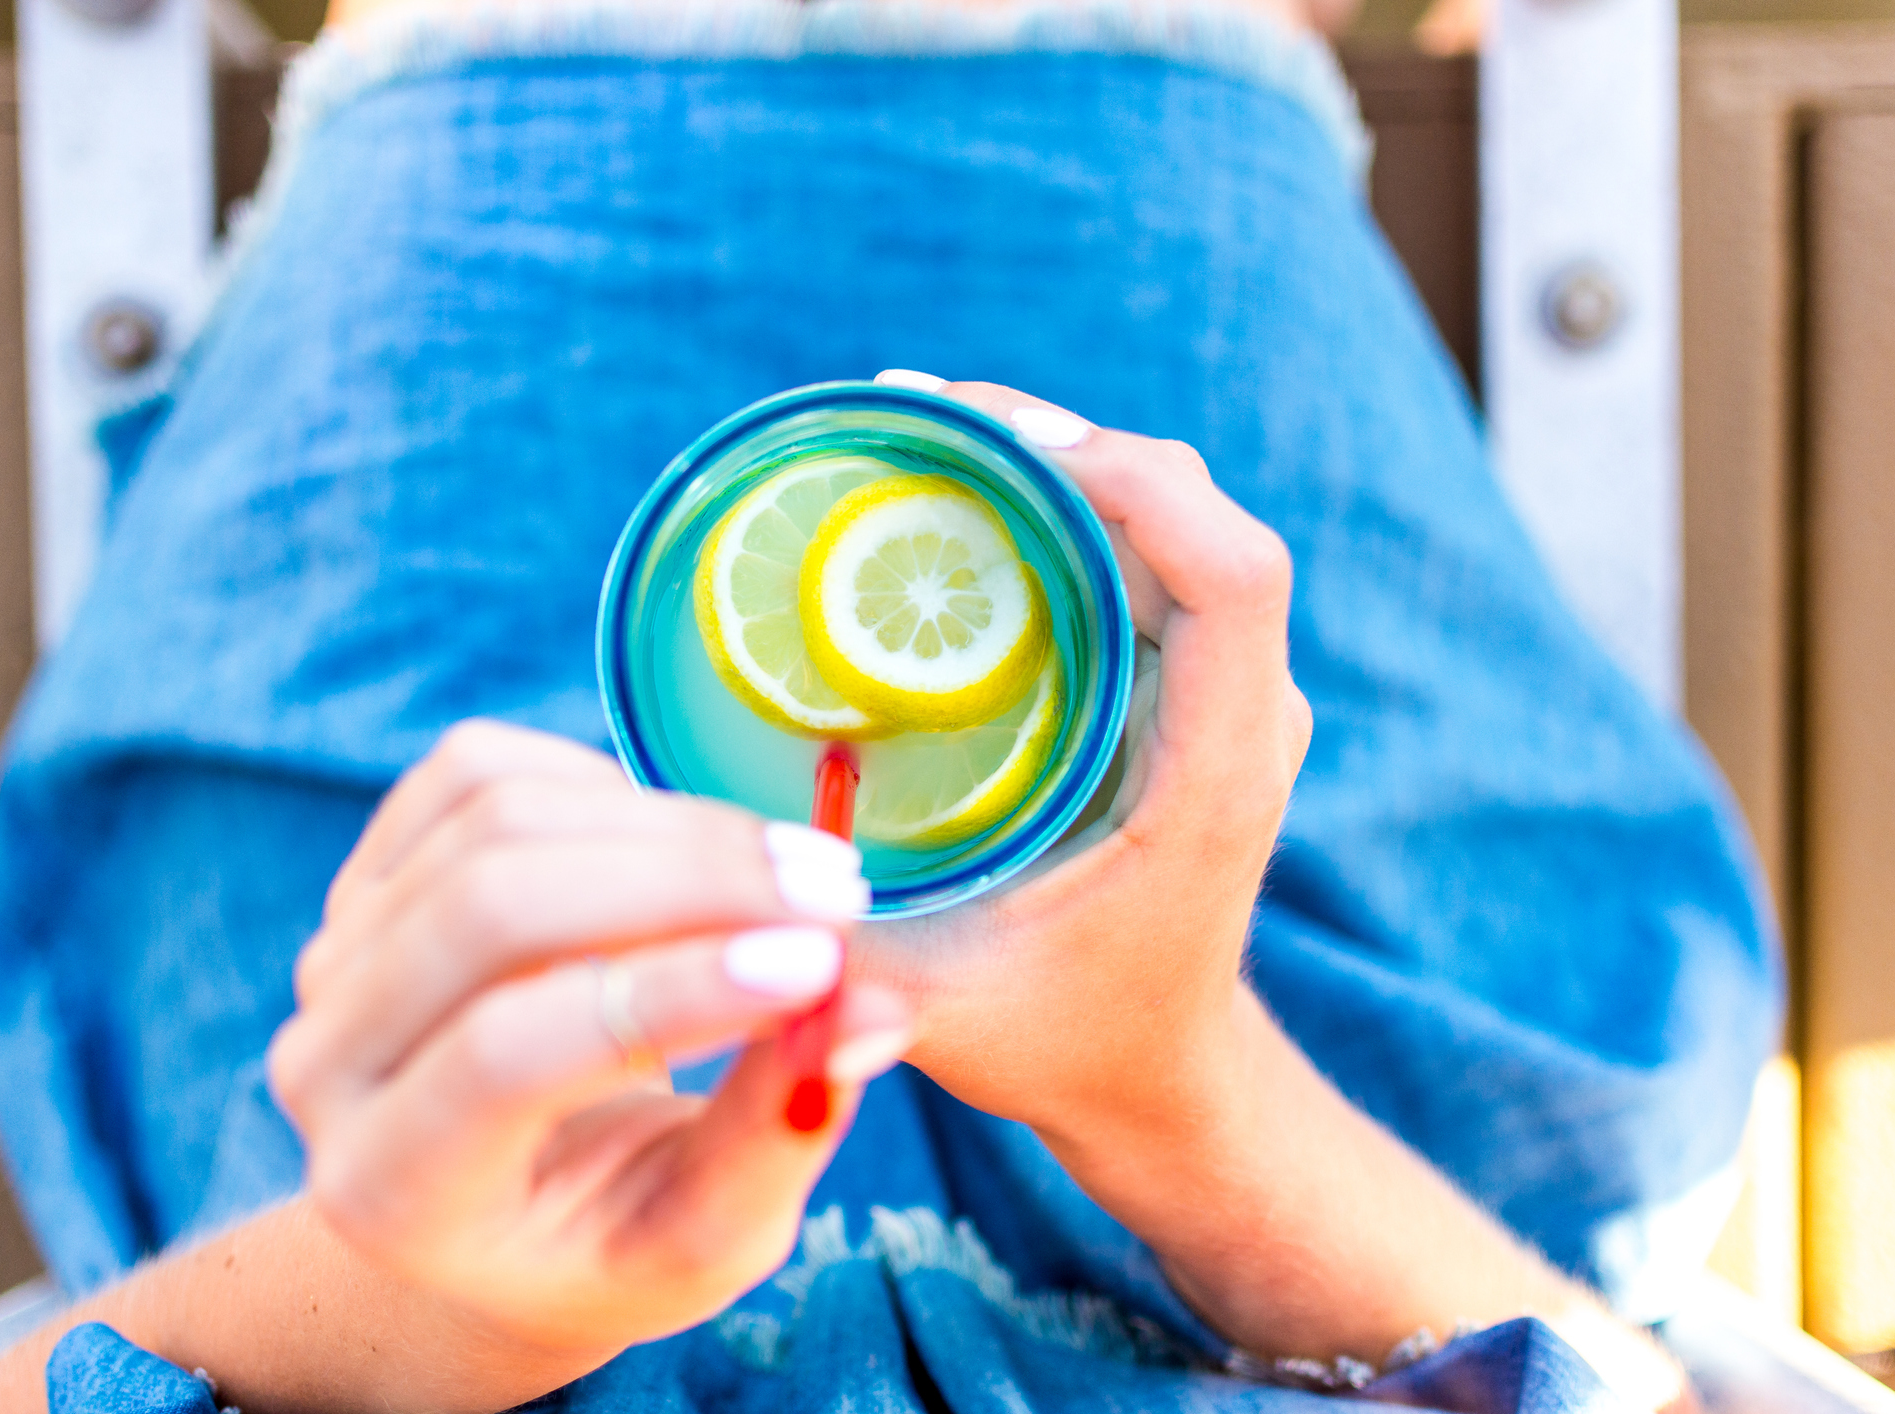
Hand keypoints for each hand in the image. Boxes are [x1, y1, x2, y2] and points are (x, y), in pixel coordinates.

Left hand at [268, 722, 911, 1367]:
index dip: (668, 993)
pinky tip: (684, 847)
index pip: (506, 1058)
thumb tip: (871, 1011)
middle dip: (687, 881)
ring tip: (797, 871)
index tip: (821, 962)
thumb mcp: (707, 1235)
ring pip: (495, 820)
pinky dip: (604, 785)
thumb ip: (778, 1134)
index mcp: (391, 1191)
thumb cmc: (612, 1233)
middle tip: (838, 891)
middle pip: (491, 910)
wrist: (503, 1204)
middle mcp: (325, 1066)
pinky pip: (479, 769)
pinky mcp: (368, 867)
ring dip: (673, 825)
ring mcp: (334, 951)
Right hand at [852, 376, 1312, 1141]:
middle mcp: (1243, 714)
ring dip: (1053, 459)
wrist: (1157, 1074)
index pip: (1232, 576)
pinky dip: (1054, 505)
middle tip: (908, 413)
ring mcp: (1220, 692)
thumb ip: (857, 991)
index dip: (1129, 484)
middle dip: (1059, 439)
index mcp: (1217, 776)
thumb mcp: (950, 1020)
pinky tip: (955, 496)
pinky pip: (1138, 553)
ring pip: (1165, 515)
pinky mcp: (1182, 687)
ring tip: (916, 433)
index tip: (993, 445)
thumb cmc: (1067, 1043)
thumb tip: (747, 954)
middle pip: (1191, 510)